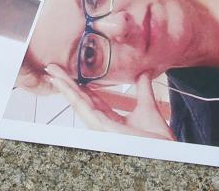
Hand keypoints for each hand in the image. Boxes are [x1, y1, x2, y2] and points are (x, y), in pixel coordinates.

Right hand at [43, 66, 172, 140]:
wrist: (165, 150)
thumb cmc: (157, 139)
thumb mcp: (148, 107)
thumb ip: (143, 89)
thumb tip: (144, 72)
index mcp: (110, 119)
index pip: (91, 99)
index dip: (80, 85)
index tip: (70, 73)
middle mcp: (102, 123)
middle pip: (80, 99)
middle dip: (66, 83)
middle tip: (52, 68)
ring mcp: (100, 127)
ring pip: (78, 103)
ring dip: (64, 86)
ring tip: (53, 72)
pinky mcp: (102, 128)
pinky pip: (83, 109)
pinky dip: (71, 95)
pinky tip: (63, 85)